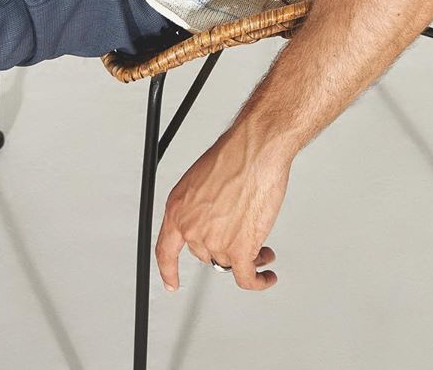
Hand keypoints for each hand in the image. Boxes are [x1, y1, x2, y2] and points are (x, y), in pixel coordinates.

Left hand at [155, 127, 290, 292]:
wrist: (255, 150)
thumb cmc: (233, 155)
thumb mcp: (199, 180)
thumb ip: (200, 206)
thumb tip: (212, 219)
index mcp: (177, 209)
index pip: (165, 250)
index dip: (168, 270)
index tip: (171, 282)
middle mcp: (192, 228)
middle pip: (205, 254)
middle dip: (224, 246)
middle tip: (241, 237)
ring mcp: (215, 241)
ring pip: (229, 262)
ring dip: (247, 258)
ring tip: (262, 247)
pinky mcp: (240, 249)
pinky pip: (247, 277)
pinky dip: (259, 280)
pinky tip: (267, 275)